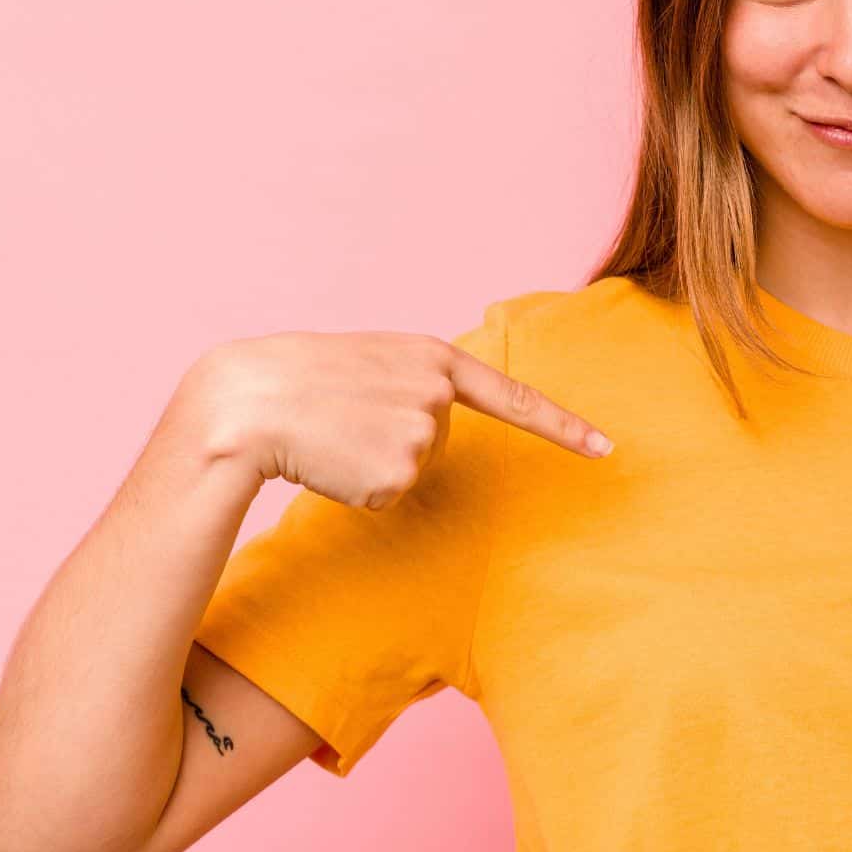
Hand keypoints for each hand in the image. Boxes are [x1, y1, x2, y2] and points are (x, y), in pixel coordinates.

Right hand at [175, 329, 616, 508]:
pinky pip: (388, 494)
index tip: (607, 449)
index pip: (513, 398)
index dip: (564, 427)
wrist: (244, 401)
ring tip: (332, 434)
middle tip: (344, 418)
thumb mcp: (371, 363)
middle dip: (394, 440)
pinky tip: (329, 460)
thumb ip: (416, 383)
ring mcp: (421, 434)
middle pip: (438, 440)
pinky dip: (358, 487)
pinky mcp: (397, 474)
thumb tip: (429, 425)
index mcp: (434, 357)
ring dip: (373, 463)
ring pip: (411, 469)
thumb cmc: (299, 381)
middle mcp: (439, 393)